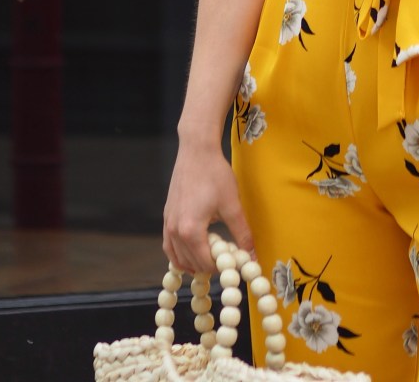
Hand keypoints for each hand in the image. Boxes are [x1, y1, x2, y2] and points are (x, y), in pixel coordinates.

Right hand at [162, 142, 253, 275]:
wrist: (196, 150)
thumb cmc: (215, 175)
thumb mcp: (232, 205)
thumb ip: (242, 234)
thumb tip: (252, 256)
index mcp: (190, 231)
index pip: (205, 263)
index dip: (222, 267)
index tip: (234, 262)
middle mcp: (174, 230)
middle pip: (190, 262)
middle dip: (208, 266)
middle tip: (224, 260)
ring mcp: (168, 223)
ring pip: (176, 257)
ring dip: (192, 263)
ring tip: (210, 258)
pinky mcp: (166, 215)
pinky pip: (169, 244)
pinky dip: (179, 253)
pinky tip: (191, 250)